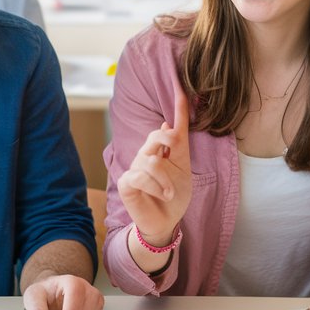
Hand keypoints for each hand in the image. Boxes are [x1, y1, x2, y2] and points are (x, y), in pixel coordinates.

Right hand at [118, 85, 192, 246]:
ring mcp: (135, 166)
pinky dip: (156, 186)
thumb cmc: (174, 195)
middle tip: (174, 161)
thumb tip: (167, 122)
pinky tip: (162, 194)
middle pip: (157, 135)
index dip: (178, 107)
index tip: (183, 87)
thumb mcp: (183, 170)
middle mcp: (147, 153)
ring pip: (151, 160)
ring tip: (169, 192)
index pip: (171, 125)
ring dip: (165, 180)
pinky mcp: (126, 181)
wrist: (165, 221)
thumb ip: (177, 146)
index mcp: (163, 149)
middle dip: (166, 143)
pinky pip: (140, 175)